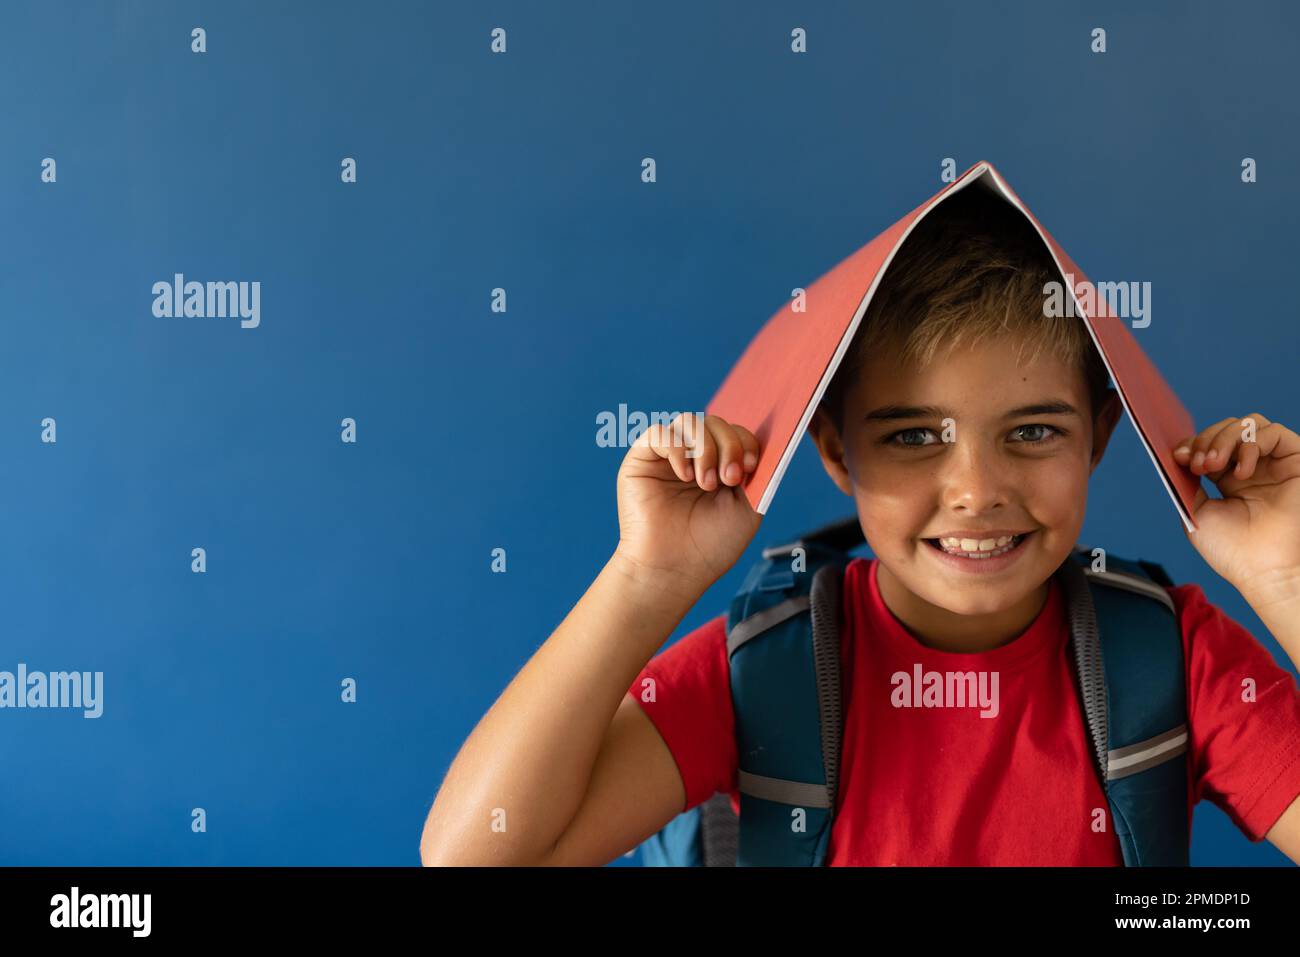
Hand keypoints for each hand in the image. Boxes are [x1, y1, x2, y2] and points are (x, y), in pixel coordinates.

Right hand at [614, 412, 762, 597]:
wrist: (673, 570)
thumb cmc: (709, 545)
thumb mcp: (747, 509)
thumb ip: (756, 476)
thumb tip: (756, 447)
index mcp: (720, 464)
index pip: (735, 433)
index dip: (745, 442)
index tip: (750, 466)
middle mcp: (694, 456)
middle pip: (714, 422)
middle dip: (728, 446)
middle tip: (728, 479)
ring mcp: (668, 456)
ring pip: (688, 421)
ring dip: (705, 448)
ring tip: (705, 483)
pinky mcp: (642, 459)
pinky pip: (658, 432)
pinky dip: (677, 449)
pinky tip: (684, 475)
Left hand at [1173, 414, 1299, 599]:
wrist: (1264, 570)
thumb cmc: (1233, 550)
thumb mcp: (1196, 512)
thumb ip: (1188, 483)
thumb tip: (1178, 456)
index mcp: (1227, 479)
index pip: (1208, 444)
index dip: (1192, 444)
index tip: (1179, 457)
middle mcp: (1252, 468)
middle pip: (1226, 429)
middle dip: (1205, 440)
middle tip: (1198, 465)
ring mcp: (1274, 464)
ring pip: (1248, 424)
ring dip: (1224, 439)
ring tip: (1213, 465)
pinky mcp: (1295, 461)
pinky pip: (1273, 433)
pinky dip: (1250, 444)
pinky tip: (1240, 472)